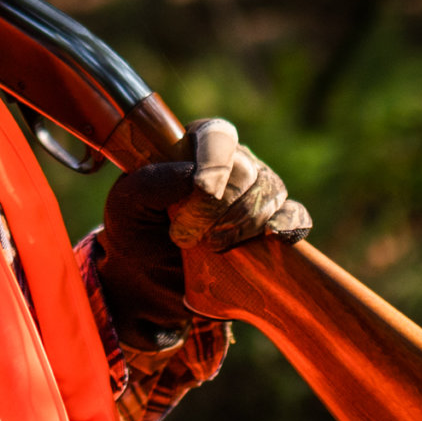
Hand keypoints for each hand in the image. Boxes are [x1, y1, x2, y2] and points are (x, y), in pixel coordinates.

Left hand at [96, 119, 312, 350]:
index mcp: (194, 146)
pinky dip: (288, 224)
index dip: (215, 163)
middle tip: (188, 237)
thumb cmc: (135, 233)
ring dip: (244, 223)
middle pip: (245, 170)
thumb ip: (151, 182)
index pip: (217, 137)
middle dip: (220, 207)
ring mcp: (255, 192)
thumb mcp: (126, 204)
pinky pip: (295, 215)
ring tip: (214, 248)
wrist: (150, 283)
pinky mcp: (271, 226)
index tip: (202, 191)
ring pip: (270, 192)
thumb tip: (194, 176)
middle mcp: (230, 162)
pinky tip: (273, 237)